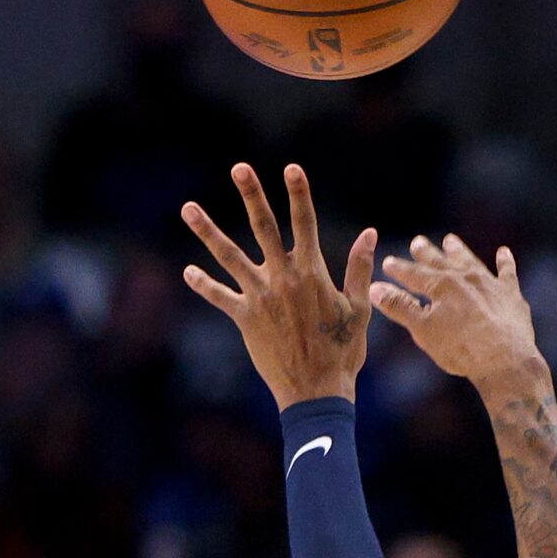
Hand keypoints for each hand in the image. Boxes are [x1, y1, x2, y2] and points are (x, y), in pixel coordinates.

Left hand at [179, 164, 377, 409]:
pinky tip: (187, 271)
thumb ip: (358, 268)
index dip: (299, 194)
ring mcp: (260, 297)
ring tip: (188, 207)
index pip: (305, 223)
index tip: (291, 168)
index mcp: (312, 273)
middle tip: (239, 168)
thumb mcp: (360, 308)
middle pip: (264, 228)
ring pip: (229, 256)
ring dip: (207, 231)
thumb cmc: (343, 351)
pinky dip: (203, 284)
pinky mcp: (244, 318)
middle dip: (252, 196)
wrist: (317, 390)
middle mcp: (283, 279)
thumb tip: (369, 232)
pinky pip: (219, 297)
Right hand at [369, 234, 544, 387]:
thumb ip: (399, 307)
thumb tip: (375, 288)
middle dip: (426, 253)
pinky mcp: (510, 295)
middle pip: (441, 262)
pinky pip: (507, 273)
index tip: (387, 261)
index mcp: (441, 286)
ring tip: (450, 240)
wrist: (505, 361)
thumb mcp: (423, 330)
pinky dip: (504, 262)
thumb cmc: (460, 348)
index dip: (398, 269)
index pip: (413, 274)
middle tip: (417, 241)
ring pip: (470, 261)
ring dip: (458, 251)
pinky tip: (503, 252)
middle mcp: (465, 278)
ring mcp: (489, 284)